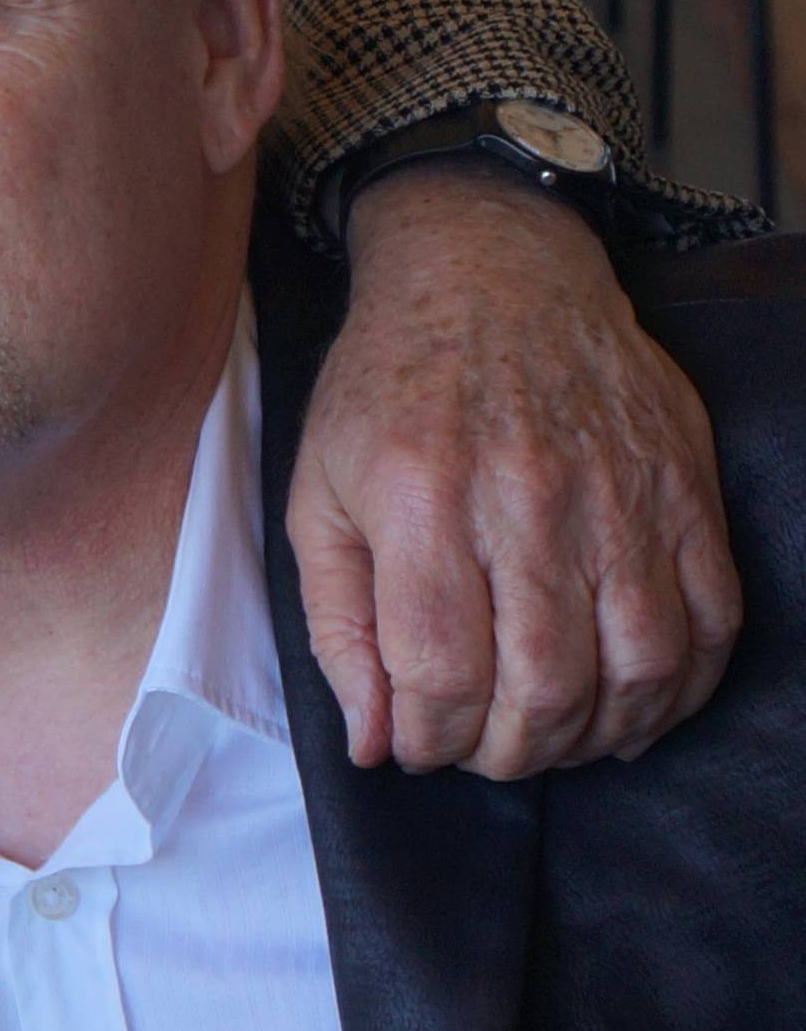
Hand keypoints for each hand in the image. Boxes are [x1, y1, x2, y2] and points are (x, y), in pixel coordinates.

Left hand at [286, 166, 738, 776]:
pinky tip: (633, 707)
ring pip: (637, 667)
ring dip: (597, 734)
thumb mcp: (318, 494)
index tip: (415, 745)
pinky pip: (712, 620)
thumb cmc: (386, 391)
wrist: (490, 278)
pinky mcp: (684, 492)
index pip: (439, 671)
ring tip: (553, 738)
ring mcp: (620, 498)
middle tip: (484, 751)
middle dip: (510, 752)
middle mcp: (527, 502)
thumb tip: (370, 741)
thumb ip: (337, 624)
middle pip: (544, 686)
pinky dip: (681, 688)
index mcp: (422, 502)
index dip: (429, 738)